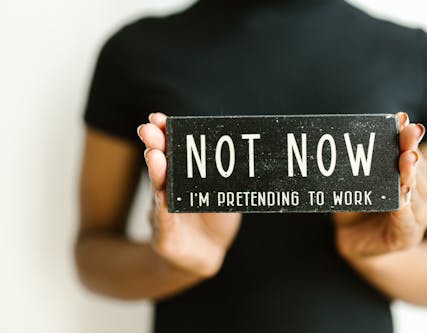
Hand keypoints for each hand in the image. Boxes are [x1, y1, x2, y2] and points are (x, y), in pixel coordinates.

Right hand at [137, 113, 240, 277]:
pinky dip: (162, 208)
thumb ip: (227, 174)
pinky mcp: (166, 238)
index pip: (174, 151)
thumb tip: (245, 149)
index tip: (159, 118)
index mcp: (184, 175)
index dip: (166, 134)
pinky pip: (164, 221)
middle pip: (162, 165)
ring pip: (160, 190)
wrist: (209, 252)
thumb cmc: (215, 216)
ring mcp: (165, 213)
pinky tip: (160, 194)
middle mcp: (170, 190)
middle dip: (155, 145)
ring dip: (156, 172)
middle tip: (148, 129)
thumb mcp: (224, 191)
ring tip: (154, 155)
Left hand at [334, 112, 426, 260]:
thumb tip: (335, 139)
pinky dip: (405, 208)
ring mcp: (416, 215)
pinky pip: (407, 220)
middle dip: (410, 151)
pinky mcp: (408, 235)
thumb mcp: (352, 182)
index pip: (411, 151)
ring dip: (410, 176)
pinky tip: (402, 196)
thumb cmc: (354, 207)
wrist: (354, 242)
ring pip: (417, 193)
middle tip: (406, 136)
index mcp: (407, 174)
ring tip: (405, 161)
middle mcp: (418, 193)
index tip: (402, 119)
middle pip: (417, 169)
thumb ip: (352, 165)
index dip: (408, 136)